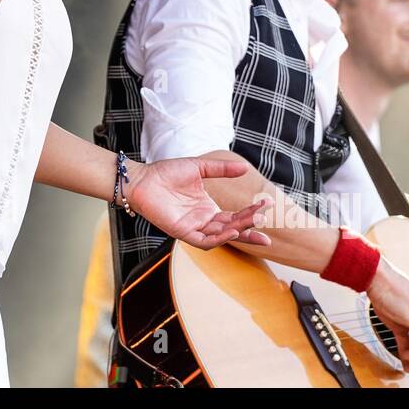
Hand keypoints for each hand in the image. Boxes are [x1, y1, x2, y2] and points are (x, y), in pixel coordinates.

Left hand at [125, 153, 271, 249]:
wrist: (142, 179)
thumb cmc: (166, 173)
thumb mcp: (199, 168)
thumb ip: (221, 170)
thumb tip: (245, 168)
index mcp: (208, 208)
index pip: (235, 216)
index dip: (251, 212)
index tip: (267, 204)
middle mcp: (203, 220)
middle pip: (232, 228)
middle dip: (250, 226)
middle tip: (266, 220)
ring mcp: (193, 228)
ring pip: (221, 235)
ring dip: (238, 230)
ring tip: (254, 222)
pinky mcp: (182, 232)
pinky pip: (204, 241)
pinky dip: (219, 238)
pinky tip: (232, 231)